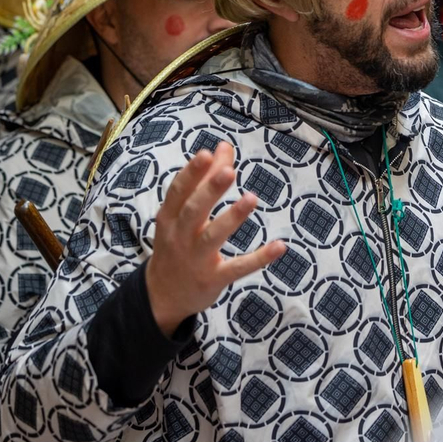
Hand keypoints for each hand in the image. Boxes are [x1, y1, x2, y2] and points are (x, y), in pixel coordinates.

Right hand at [144, 142, 287, 334]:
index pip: (179, 191)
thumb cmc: (176, 244)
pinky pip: (237, 268)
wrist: (162, 295)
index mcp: (170, 217)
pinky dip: (259, 258)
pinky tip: (279, 246)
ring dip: (232, 218)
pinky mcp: (213, 279)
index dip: (192, 173)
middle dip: (210, 190)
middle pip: (193, 211)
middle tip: (229, 171)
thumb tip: (223, 146)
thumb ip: (204, 180)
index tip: (207, 154)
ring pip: (212, 237)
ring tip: (252, 198)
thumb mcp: (182, 214)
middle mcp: (180, 237)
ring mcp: (196, 259)